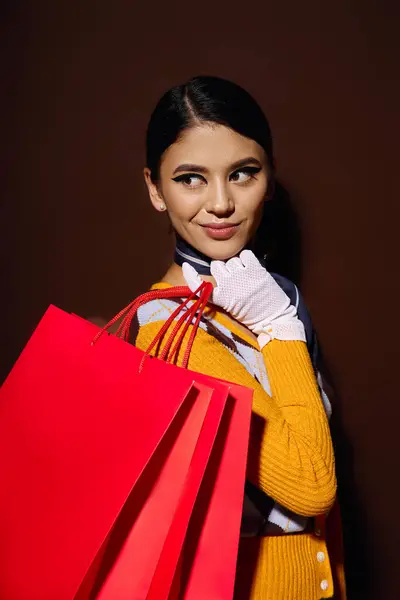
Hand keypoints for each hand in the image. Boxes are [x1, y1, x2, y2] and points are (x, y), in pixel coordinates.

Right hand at [182, 250, 305, 346]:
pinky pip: (245, 254)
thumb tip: (214, 278)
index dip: (190, 275)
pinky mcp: (256, 269)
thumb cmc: (251, 316)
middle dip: (222, 269)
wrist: (274, 319)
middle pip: (216, 265)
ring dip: (236, 265)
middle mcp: (229, 285)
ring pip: (231, 260)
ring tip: (245, 276)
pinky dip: (247, 259)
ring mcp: (243, 275)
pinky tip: (251, 268)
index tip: (186, 266)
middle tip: (232, 278)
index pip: (199, 285)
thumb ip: (220, 293)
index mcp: (221, 298)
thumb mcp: (230, 309)